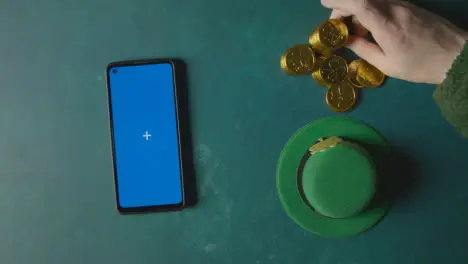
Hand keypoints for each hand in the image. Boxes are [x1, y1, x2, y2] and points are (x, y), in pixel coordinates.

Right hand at [321, 0, 467, 83]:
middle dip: (344, 7)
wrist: (455, 57)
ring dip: (357, 9)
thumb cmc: (419, 65)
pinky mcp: (410, 5)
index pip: (359, 3)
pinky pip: (383, 2)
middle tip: (338, 25)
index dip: (339, 1)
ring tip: (355, 31)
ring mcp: (403, 4)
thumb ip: (363, 49)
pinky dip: (370, 10)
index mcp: (387, 25)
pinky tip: (371, 27)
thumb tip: (346, 39)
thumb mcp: (387, 65)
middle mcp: (394, 8)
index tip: (324, 4)